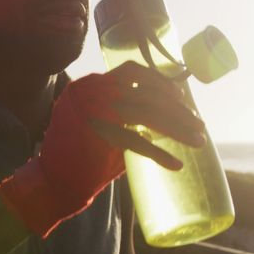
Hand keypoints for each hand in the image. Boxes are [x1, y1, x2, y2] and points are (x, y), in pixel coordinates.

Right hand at [0, 61, 205, 237]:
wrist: (53, 181)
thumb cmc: (83, 153)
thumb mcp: (104, 123)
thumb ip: (130, 112)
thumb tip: (171, 111)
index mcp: (92, 84)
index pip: (133, 71)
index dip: (161, 82)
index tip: (182, 97)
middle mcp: (91, 92)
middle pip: (145, 94)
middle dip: (177, 111)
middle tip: (199, 126)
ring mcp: (92, 112)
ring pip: (145, 114)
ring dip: (176, 129)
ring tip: (197, 141)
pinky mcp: (96, 137)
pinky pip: (135, 142)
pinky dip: (158, 153)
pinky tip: (176, 164)